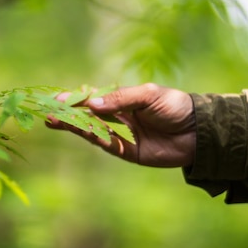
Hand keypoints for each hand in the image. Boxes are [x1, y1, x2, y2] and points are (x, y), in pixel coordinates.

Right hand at [47, 83, 195, 167]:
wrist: (199, 131)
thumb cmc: (175, 106)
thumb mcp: (148, 95)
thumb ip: (120, 99)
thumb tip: (91, 104)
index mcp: (122, 101)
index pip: (93, 100)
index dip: (75, 99)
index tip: (57, 99)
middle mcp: (118, 118)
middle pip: (87, 116)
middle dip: (68, 115)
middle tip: (48, 114)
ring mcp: (121, 135)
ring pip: (92, 130)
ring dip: (74, 127)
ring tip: (55, 123)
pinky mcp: (128, 151)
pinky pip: (106, 144)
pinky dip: (93, 138)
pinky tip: (80, 132)